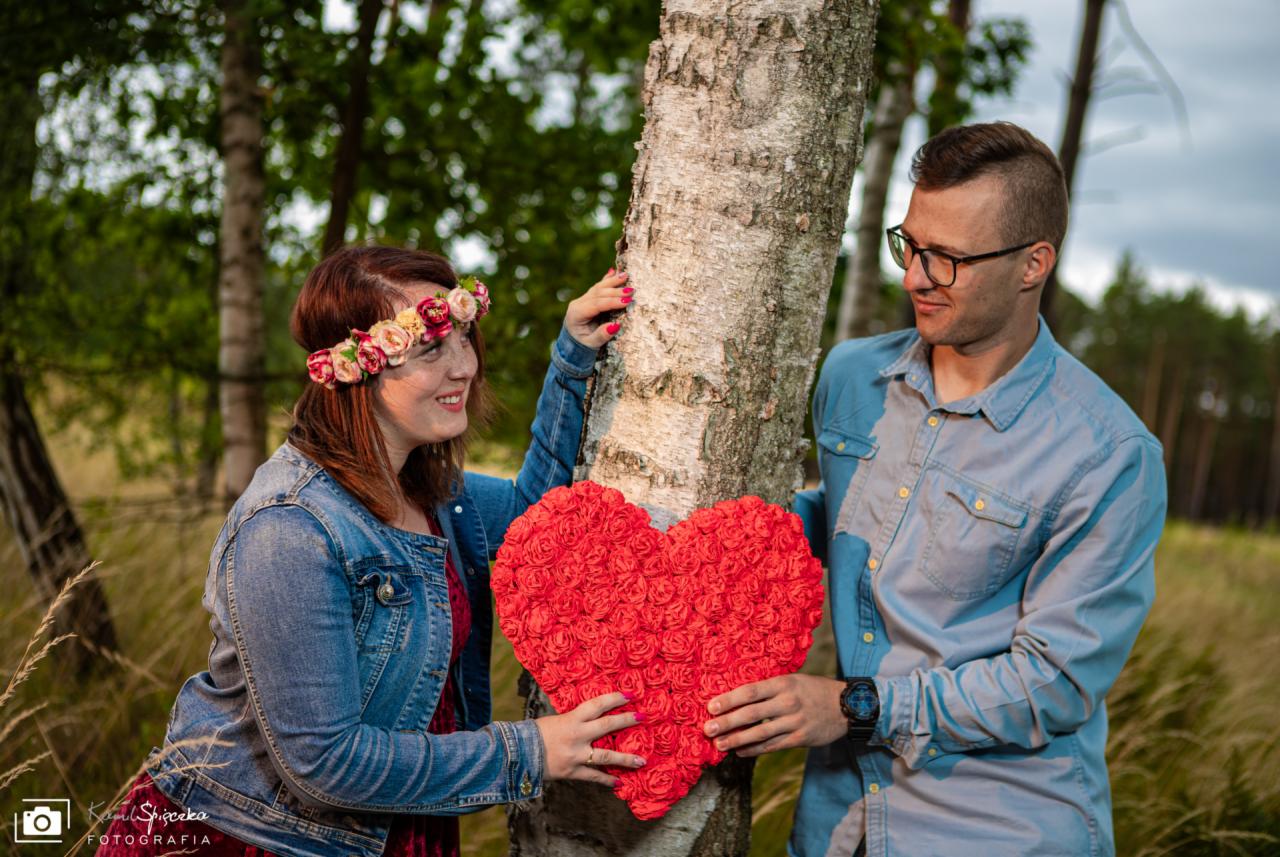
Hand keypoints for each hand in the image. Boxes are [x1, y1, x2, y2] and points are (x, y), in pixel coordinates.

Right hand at [535, 691, 646, 786]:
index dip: (615, 698)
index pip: (597, 704)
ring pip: (606, 756)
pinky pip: (594, 777)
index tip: (630, 695)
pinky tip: (618, 783)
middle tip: (643, 717)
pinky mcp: (572, 771)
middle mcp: (577, 735)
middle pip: (607, 725)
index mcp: (571, 719)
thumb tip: (591, 718)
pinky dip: (606, 780)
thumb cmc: (535, 734)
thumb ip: (574, 720)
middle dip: (627, 720)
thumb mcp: (555, 720)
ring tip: (642, 760)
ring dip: (626, 759)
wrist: (517, 754)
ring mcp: (576, 755)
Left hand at [563, 269, 632, 347]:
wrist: (572, 344)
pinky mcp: (587, 298)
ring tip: (626, 275)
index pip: (596, 304)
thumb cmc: (583, 345)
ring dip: (613, 281)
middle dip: (616, 291)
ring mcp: (582, 299)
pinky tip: (614, 272)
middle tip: (632, 291)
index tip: (627, 300)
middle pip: (598, 293)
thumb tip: (615, 326)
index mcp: (577, 314)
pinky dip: (607, 280)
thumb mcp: (591, 344)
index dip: (612, 301)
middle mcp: (578, 303)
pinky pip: (598, 287)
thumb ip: (601, 335)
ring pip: (598, 287)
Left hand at [702, 674, 847, 756]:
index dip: (728, 700)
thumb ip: (768, 688)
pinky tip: (739, 751)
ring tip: (719, 745)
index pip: (750, 691)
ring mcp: (795, 722)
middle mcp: (788, 702)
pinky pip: (772, 746)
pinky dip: (754, 750)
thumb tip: (736, 697)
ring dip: (736, 740)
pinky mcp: (800, 739)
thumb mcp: (792, 680)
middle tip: (708, 729)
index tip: (710, 707)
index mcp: (783, 683)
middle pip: (751, 714)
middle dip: (727, 722)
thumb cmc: (812, 690)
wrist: (846, 706)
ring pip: (760, 733)